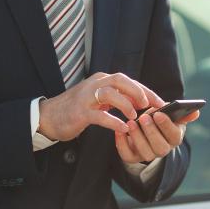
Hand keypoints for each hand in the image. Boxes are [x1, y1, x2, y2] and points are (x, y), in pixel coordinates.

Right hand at [37, 72, 163, 141]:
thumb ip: (117, 97)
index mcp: (101, 80)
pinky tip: (122, 129)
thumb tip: (140, 99)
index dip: (145, 90)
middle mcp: (94, 84)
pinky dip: (112, 121)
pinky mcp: (80, 112)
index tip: (160, 102)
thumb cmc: (77, 108)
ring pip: (110, 94)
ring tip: (134, 116)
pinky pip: (99, 115)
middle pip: (120, 80)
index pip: (127, 80)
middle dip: (137, 91)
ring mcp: (86, 98)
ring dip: (125, 104)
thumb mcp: (99, 99)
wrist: (49, 117)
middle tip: (148, 105)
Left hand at [115, 108, 198, 163]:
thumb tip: (196, 112)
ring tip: (131, 122)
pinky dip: (122, 144)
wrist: (144, 130)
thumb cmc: (159, 119)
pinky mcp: (133, 157)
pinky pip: (127, 156)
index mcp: (174, 138)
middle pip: (160, 147)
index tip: (159, 113)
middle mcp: (163, 149)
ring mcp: (148, 154)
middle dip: (152, 132)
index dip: (166, 126)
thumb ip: (182, 113)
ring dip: (137, 137)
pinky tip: (119, 131)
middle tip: (143, 117)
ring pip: (145, 153)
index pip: (174, 135)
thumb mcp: (171, 114)